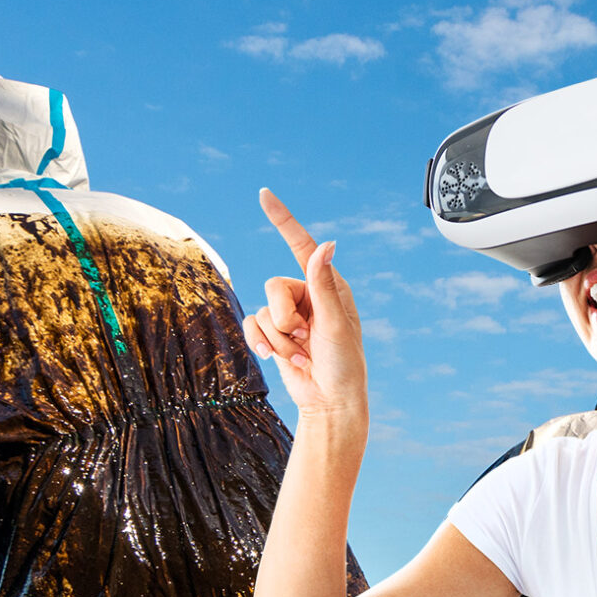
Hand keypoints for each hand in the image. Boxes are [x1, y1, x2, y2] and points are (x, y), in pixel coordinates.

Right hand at [243, 189, 368, 419]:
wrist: (330, 402)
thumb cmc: (343, 365)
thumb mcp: (336, 324)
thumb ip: (324, 284)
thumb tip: (327, 244)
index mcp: (330, 286)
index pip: (302, 246)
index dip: (282, 220)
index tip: (264, 194)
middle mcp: (309, 295)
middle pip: (273, 285)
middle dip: (286, 318)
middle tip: (307, 338)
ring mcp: (291, 314)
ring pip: (263, 310)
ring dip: (279, 339)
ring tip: (303, 354)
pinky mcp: (275, 333)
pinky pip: (253, 326)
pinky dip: (263, 344)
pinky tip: (280, 359)